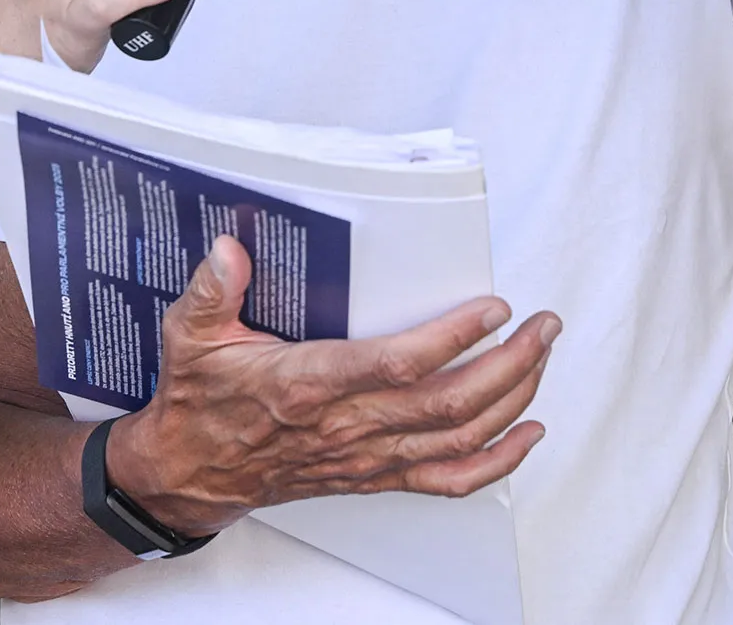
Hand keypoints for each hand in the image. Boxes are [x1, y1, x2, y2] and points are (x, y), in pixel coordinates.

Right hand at [105, 236, 554, 536]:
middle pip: (448, 404)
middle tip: (542, 326)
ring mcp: (366, 456)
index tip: (492, 308)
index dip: (453, 338)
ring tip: (541, 357)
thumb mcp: (191, 337)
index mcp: (309, 385)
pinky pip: (449, 480)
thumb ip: (212, 291)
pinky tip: (526, 435)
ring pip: (459, 438)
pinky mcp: (374, 475)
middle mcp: (347, 426)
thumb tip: (229, 251)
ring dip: (512, 399)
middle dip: (509, 363)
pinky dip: (497, 461)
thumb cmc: (200, 406)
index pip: (397, 365)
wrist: (191, 474)